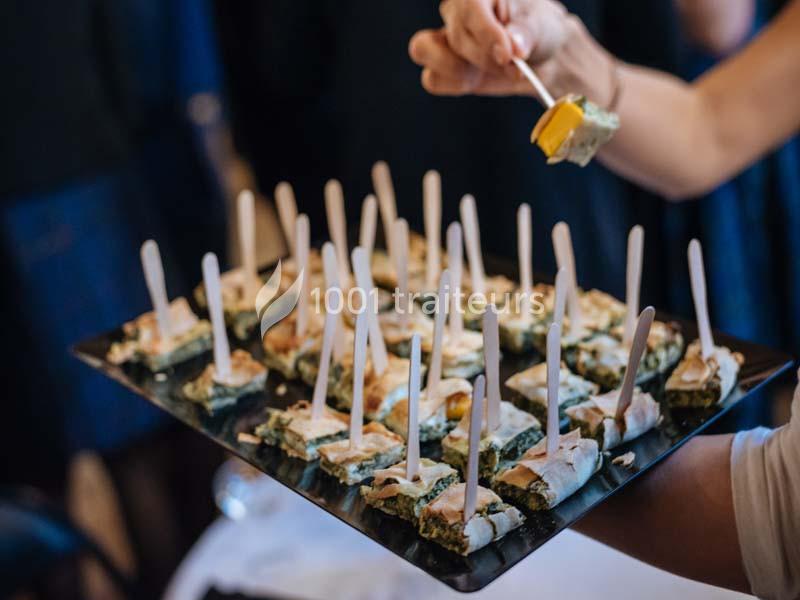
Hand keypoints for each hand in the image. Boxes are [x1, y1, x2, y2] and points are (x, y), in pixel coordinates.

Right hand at [409, 0, 571, 96]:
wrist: (538, 56)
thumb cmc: (538, 31)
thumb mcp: (541, 26)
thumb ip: (525, 34)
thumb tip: (514, 48)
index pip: (470, 7)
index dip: (487, 34)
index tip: (507, 55)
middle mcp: (455, 10)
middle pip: (455, 36)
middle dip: (487, 59)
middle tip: (515, 68)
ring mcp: (443, 38)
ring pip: (424, 49)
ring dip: (457, 69)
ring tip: (492, 71)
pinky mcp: (441, 67)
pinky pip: (432, 79)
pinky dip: (455, 85)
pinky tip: (476, 80)